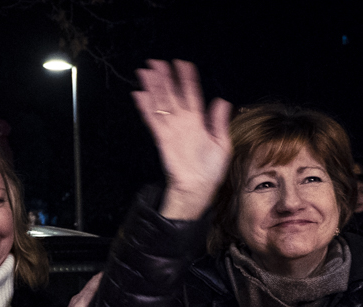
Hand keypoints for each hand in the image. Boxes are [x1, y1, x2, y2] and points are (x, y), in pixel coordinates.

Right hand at [132, 59, 231, 219]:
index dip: (186, 79)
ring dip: (153, 87)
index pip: (191, 94)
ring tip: (146, 71)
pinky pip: (153, 120)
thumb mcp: (222, 143)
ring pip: (161, 103)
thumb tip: (222, 101)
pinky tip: (140, 95)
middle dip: (164, 78)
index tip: (182, 64)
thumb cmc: (210, 170)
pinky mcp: (163, 139)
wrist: (198, 188)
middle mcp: (183, 122)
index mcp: (199, 121)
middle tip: (156, 62)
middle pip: (172, 95)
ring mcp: (172, 129)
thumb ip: (219, 121)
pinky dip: (146, 108)